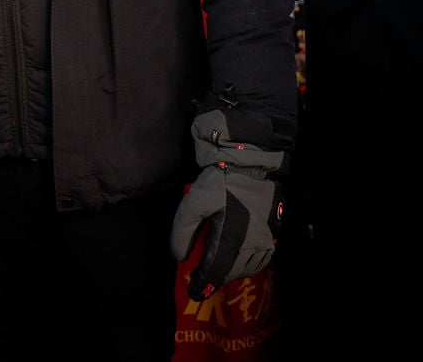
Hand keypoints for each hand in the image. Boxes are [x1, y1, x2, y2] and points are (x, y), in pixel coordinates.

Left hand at [170, 106, 285, 301]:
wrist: (252, 163)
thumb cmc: (220, 181)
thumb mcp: (193, 202)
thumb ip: (182, 231)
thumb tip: (180, 257)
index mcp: (232, 239)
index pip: (215, 272)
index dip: (203, 284)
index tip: (192, 291)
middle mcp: (252, 244)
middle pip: (232, 273)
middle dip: (216, 278)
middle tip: (201, 280)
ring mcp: (266, 239)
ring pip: (249, 268)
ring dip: (232, 273)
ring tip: (217, 270)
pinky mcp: (274, 232)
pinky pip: (263, 259)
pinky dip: (249, 265)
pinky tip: (239, 260)